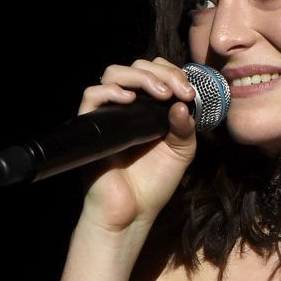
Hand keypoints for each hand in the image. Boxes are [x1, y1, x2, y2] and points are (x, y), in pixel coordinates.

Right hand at [78, 57, 197, 232]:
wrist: (132, 213)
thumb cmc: (153, 184)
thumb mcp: (180, 152)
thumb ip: (185, 127)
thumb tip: (183, 103)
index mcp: (149, 109)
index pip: (155, 73)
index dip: (173, 74)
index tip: (190, 92)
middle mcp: (127, 107)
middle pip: (136, 67)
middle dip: (163, 73)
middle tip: (180, 91)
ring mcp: (109, 114)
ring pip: (114, 73)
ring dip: (141, 76)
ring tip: (160, 93)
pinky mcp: (92, 126)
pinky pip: (91, 96)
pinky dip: (110, 91)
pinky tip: (129, 99)